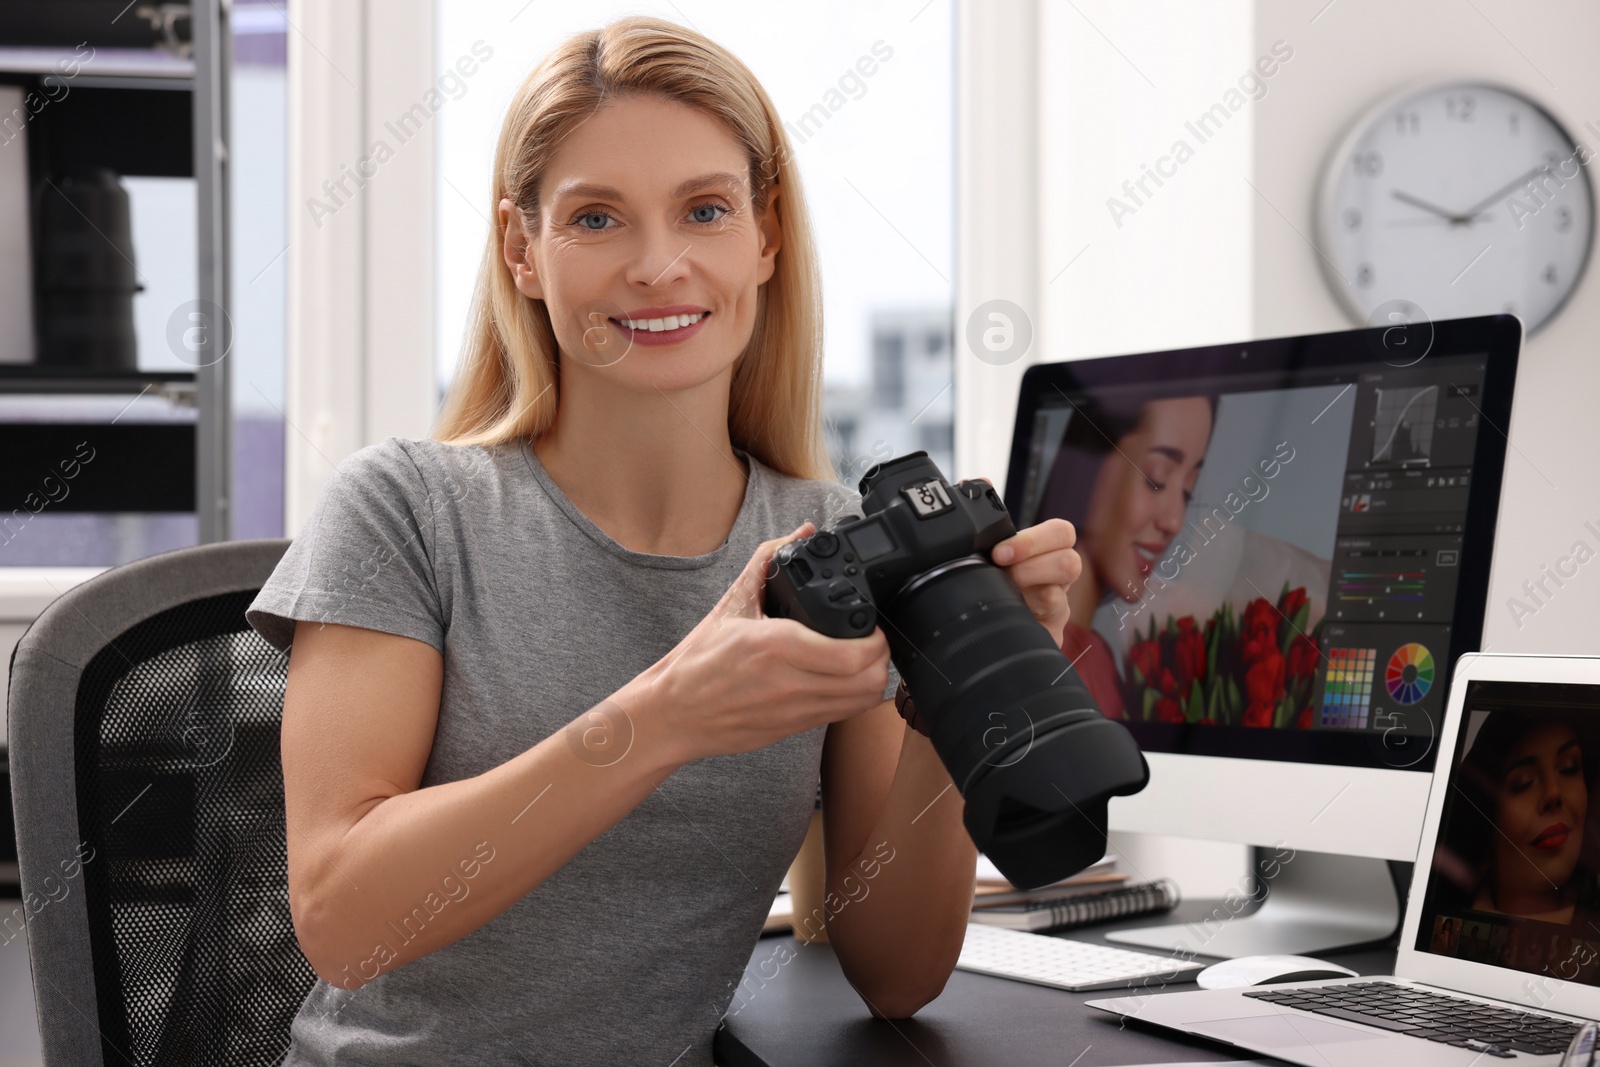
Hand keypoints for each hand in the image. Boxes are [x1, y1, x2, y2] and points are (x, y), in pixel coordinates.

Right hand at [629, 521, 891, 763]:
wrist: (674, 712)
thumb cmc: (699, 661)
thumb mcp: (733, 603)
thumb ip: (769, 559)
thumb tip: (802, 531)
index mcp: (775, 646)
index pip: (851, 653)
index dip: (875, 639)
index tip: (871, 624)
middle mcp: (789, 683)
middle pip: (867, 680)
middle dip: (882, 658)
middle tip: (873, 640)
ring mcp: (794, 711)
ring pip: (862, 702)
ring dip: (873, 678)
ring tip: (864, 658)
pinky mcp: (794, 729)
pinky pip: (843, 714)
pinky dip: (855, 696)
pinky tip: (845, 678)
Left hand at [976, 479, 1081, 648]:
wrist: (983, 627)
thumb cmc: (991, 584)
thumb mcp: (985, 552)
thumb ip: (985, 519)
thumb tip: (980, 481)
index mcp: (1043, 553)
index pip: (1061, 533)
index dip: (1033, 540)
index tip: (1000, 551)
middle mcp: (1056, 578)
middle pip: (1070, 561)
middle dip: (1032, 564)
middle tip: (1002, 571)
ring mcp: (1056, 606)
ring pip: (1062, 596)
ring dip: (1031, 586)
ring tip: (1007, 592)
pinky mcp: (1051, 633)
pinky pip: (1056, 623)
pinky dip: (1033, 618)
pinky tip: (1015, 616)